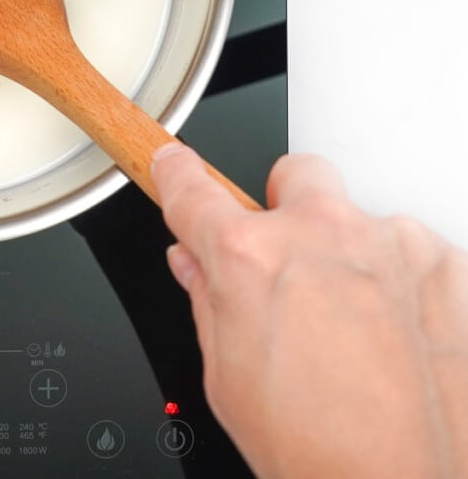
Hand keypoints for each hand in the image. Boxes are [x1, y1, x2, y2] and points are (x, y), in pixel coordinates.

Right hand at [151, 145, 467, 478]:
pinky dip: (405, 286)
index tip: (173, 164)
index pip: (191, 188)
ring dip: (354, 257)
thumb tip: (196, 263)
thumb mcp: (228, 378)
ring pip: (362, 221)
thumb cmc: (320, 452)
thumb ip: (209, 300)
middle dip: (286, 206)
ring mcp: (392, 244)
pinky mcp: (449, 266)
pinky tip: (400, 340)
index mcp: (249, 257)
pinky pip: (415, 255)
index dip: (175, 173)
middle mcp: (321, 233)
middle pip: (295, 174)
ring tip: (359, 329)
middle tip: (292, 263)